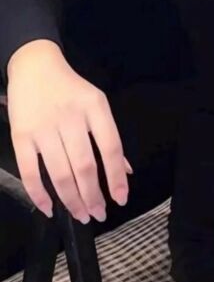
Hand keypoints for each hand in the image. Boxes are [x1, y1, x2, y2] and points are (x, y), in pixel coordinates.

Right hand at [6, 40, 132, 223]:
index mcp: (95, 107)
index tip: (121, 198)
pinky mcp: (20, 136)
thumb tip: (126, 171)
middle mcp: (70, 117)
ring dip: (71, 200)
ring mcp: (44, 127)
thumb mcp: (96, 103)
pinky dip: (39, 194)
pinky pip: (30, 172)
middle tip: (99, 214)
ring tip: (81, 215)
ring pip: (60, 173)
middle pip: (85, 165)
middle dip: (93, 196)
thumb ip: (109, 136)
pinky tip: (49, 208)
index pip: (111, 147)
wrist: (34, 66)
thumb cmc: (70, 89)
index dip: (116, 176)